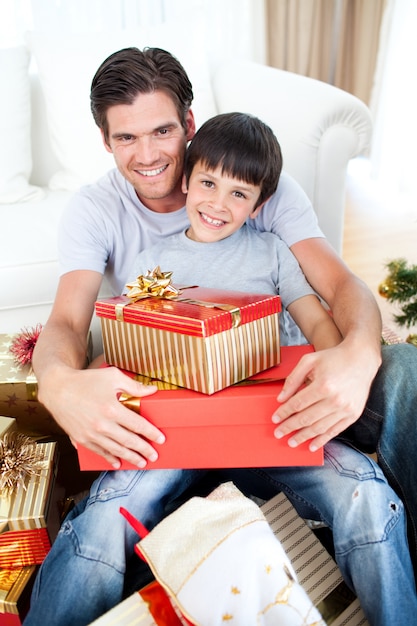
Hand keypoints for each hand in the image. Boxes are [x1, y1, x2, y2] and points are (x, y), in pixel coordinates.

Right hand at [38, 365, 162, 468]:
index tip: (160, 439)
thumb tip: (152, 390)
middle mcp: (103, 425)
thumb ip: (134, 385)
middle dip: (144, 450)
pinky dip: (110, 458)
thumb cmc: (85, 380)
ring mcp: (91, 434)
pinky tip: (117, 462)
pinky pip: (99, 452)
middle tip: (154, 455)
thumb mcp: (112, 376)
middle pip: (129, 441)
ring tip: (142, 462)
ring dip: (130, 458)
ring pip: (116, 450)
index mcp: (113, 409)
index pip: (138, 425)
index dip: (152, 433)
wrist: (57, 388)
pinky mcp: (81, 438)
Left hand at [271, 343, 379, 450]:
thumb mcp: (309, 361)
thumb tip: (281, 398)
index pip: (297, 404)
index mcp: (323, 385)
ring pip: (319, 428)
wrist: (361, 359)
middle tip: (278, 433)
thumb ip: (293, 379)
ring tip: (291, 442)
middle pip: (306, 418)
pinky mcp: (353, 414)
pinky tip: (311, 445)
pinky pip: (335, 431)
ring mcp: (346, 409)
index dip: (284, 413)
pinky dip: (322, 440)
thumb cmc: (333, 358)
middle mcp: (335, 399)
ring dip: (303, 437)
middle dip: (289, 428)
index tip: (275, 419)